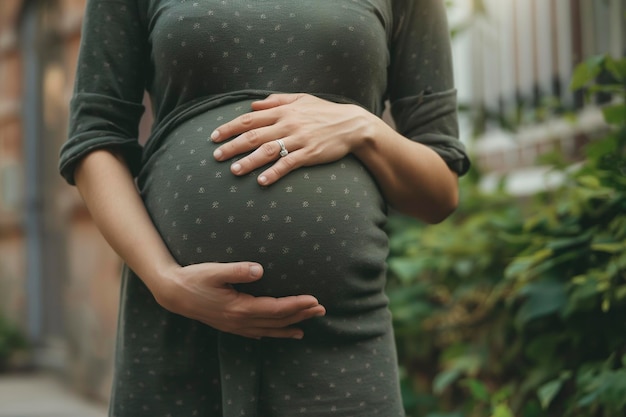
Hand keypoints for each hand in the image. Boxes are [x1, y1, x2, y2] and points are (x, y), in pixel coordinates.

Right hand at [154, 261, 325, 338]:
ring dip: (290, 326)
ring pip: (269, 330)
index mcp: (239, 307)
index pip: (276, 309)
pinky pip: (256, 333)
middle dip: (301, 315)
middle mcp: (240, 321)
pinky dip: (271, 334)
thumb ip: (238, 270)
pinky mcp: (230, 326)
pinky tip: (279, 333)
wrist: (173, 294)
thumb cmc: (194, 278)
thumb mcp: (215, 270)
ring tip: (307, 325)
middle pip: (277, 321)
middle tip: (321, 310)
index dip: (297, 305)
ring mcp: (234, 326)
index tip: (314, 300)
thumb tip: (260, 269)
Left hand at [211, 93, 374, 184]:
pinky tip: (262, 181)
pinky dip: (274, 172)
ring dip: (249, 161)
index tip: (214, 136)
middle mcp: (288, 123)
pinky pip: (288, 164)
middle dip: (232, 145)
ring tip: (234, 170)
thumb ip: (276, 101)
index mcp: (283, 110)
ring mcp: (299, 139)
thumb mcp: (301, 99)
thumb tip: (253, 105)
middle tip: (216, 156)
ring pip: (268, 150)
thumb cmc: (325, 112)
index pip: (250, 119)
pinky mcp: (310, 153)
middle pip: (253, 135)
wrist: (352, 125)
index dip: (230, 127)